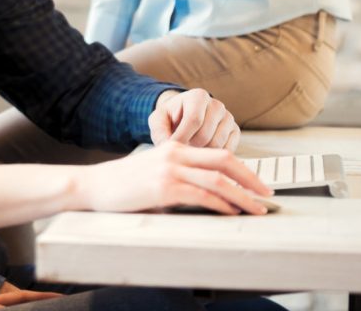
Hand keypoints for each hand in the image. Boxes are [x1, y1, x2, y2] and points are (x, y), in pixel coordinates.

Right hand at [75, 141, 273, 215]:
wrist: (93, 186)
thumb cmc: (122, 183)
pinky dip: (220, 205)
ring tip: (256, 209)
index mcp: (176, 148)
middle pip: (225, 161)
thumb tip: (207, 193)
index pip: (219, 153)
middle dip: (251, 179)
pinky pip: (201, 195)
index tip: (258, 184)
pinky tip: (230, 213)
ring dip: (242, 196)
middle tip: (267, 195)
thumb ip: (179, 175)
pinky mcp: (163, 188)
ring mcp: (170, 170)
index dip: (243, 169)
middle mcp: (176, 154)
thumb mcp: (154, 171)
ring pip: (217, 179)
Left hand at [149, 88, 239, 150]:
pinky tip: (203, 151)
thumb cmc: (171, 118)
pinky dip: (214, 155)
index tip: (171, 146)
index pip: (194, 120)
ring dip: (201, 152)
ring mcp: (228, 118)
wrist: (184, 117)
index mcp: (198, 96)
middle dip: (190, 147)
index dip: (181, 138)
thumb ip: (159, 132)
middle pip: (205, 135)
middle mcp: (217, 104)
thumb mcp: (158, 120)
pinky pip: (227, 150)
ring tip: (190, 148)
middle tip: (181, 148)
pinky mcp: (235, 131)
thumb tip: (168, 148)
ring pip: (217, 145)